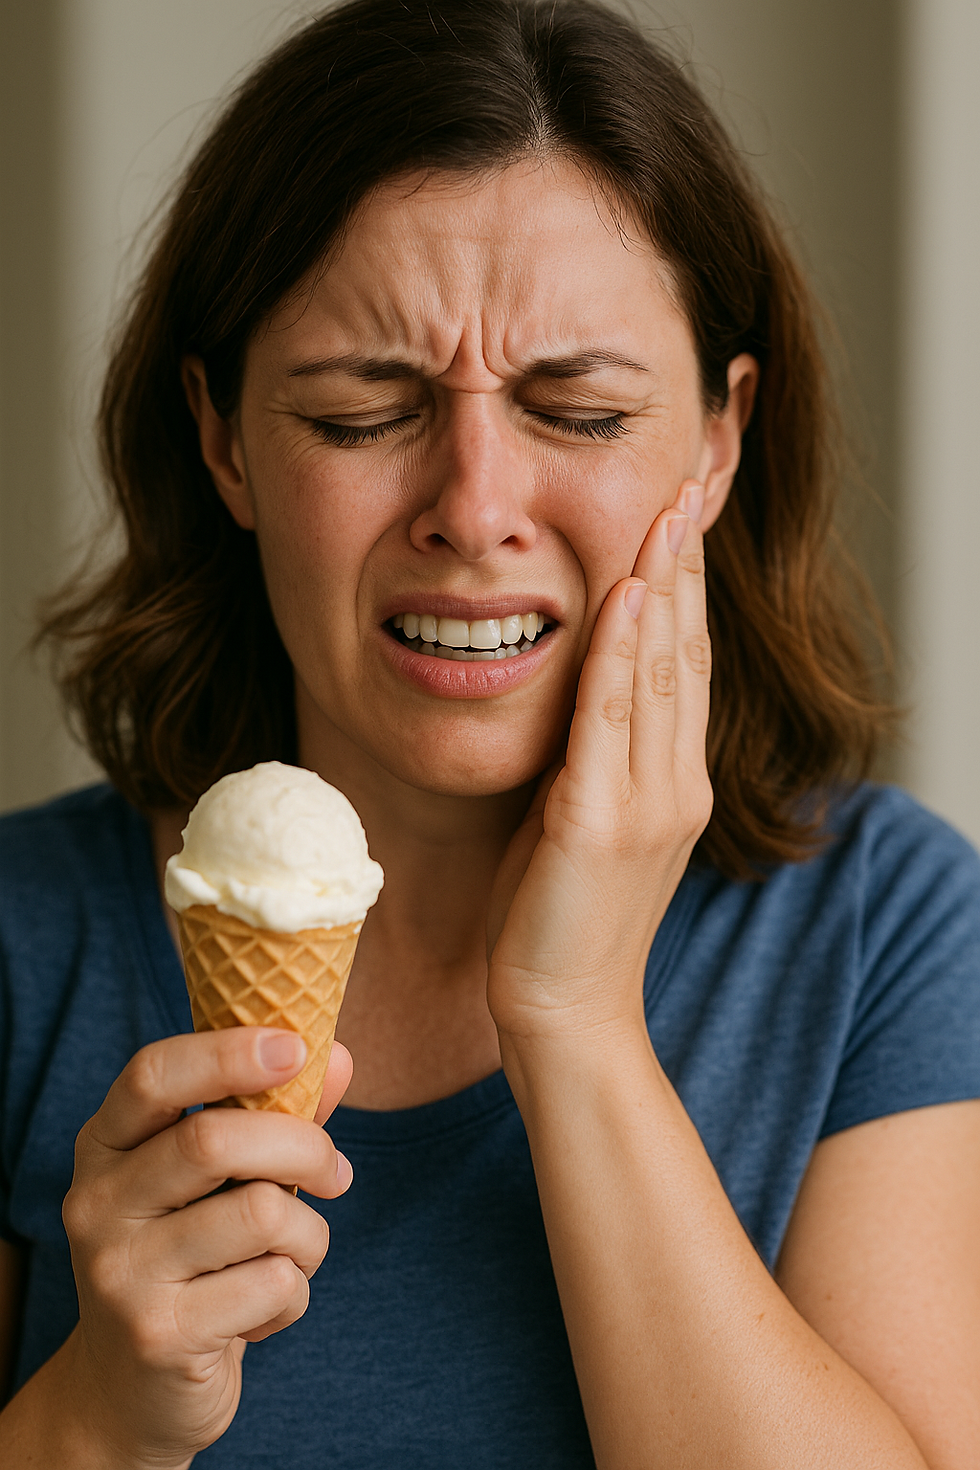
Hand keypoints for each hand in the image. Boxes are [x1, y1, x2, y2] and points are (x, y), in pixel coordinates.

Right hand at [59, 1029, 351, 1468]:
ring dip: (309, 1233)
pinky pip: (273, 1283)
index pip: (153, 1074)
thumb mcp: (219, 1180)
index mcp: (105, 1145)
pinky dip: (294, 1293)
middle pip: (215, 1139)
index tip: (296, 1048)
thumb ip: (273, 1114)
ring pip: (262, 1212)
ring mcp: (121, 1271)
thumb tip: (341, 1057)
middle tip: (337, 1173)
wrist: (133, 1390)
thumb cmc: (193, 1256)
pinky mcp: (158, 1334)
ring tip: (294, 1255)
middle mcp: (97, 1202)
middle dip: (305, 1146)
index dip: (228, 1051)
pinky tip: (263, 1309)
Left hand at [487, 480, 711, 1042]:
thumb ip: (591, 760)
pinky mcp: (599, 823)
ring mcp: (645, 803)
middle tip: (690, 487)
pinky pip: (610, 718)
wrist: (565, 1013)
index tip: (682, 522)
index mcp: (673, 782)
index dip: (687, 590)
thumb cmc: (558, 920)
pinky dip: (620, 651)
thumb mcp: (583, 823)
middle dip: (686, 565)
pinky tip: (626, 593)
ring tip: (666, 514)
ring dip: (662, 585)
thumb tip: (571, 695)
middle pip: (685, 653)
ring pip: (658, 672)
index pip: (685, 665)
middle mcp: (674, 783)